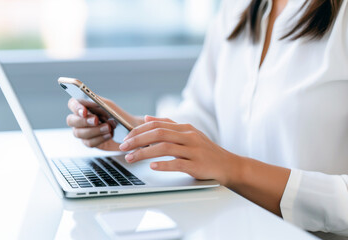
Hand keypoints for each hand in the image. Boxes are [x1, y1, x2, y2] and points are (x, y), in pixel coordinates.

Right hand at [66, 97, 143, 150]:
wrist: (128, 129)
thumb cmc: (117, 115)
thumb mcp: (109, 105)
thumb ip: (98, 101)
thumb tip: (89, 99)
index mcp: (83, 106)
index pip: (72, 104)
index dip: (76, 107)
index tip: (84, 111)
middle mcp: (80, 119)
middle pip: (71, 120)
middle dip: (83, 121)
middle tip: (96, 120)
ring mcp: (82, 131)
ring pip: (79, 133)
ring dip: (94, 130)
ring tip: (108, 128)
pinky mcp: (89, 142)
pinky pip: (88, 143)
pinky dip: (99, 139)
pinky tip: (109, 135)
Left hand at [119, 116, 241, 184]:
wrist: (228, 164)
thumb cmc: (205, 151)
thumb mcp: (188, 134)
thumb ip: (168, 125)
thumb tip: (147, 118)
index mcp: (185, 128)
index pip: (157, 124)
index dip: (139, 130)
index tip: (126, 137)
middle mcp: (189, 136)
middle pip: (159, 134)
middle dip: (137, 140)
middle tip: (124, 147)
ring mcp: (194, 150)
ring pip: (165, 147)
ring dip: (145, 153)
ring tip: (131, 158)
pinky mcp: (197, 165)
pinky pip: (178, 163)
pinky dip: (164, 165)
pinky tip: (152, 167)